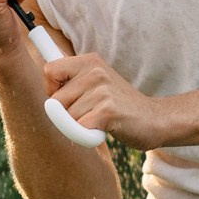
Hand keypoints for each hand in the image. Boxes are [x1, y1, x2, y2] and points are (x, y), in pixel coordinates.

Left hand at [44, 52, 172, 148]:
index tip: (65, 98)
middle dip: (66, 114)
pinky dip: (86, 136)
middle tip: (89, 113)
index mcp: (90, 61)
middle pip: (55, 100)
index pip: (49, 70)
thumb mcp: (97, 83)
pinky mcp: (107, 111)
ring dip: (80, 126)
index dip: (51, 90)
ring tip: (100, 120)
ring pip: (67, 117)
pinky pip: (78, 129)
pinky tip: (103, 130)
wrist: (154, 119)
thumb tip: (44, 77)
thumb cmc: (119, 105)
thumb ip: (73, 79)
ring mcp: (102, 91)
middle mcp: (95, 72)